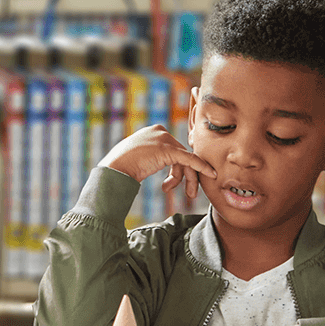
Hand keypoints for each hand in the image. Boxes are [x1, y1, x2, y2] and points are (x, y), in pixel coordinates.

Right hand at [99, 124, 215, 197]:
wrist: (113, 170)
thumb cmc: (121, 168)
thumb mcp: (139, 158)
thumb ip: (152, 157)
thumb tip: (155, 162)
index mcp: (153, 132)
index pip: (174, 151)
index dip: (178, 170)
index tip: (174, 184)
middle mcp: (160, 131)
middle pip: (182, 155)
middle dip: (186, 176)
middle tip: (190, 193)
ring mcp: (164, 139)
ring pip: (186, 160)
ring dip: (188, 180)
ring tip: (185, 194)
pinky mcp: (168, 149)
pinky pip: (190, 159)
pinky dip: (201, 167)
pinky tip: (211, 174)